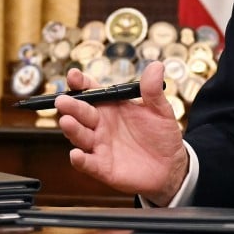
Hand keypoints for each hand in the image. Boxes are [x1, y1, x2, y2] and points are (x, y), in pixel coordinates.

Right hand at [56, 61, 188, 205]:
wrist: (170, 166)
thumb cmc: (161, 135)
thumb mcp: (160, 110)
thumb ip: (153, 90)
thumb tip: (156, 66)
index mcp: (112, 107)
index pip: (92, 91)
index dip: (81, 83)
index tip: (73, 75)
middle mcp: (101, 125)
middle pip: (82, 113)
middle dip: (71, 106)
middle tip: (63, 100)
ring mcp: (100, 146)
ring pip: (80, 136)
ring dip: (72, 129)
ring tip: (67, 121)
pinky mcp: (102, 167)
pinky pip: (88, 163)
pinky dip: (80, 160)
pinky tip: (76, 155)